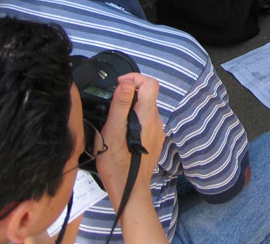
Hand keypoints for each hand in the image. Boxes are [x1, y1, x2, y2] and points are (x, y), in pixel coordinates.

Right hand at [96, 73, 165, 206]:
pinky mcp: (154, 140)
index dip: (134, 78)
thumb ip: (120, 105)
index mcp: (146, 116)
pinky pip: (146, 122)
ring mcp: (157, 131)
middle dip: (129, 94)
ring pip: (145, 109)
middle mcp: (156, 121)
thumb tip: (126, 83)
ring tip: (114, 122)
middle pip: (147, 95)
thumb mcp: (112, 131)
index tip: (119, 84)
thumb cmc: (117, 165)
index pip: (150, 83)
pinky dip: (134, 121)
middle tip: (112, 105)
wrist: (129, 191)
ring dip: (130, 109)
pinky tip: (122, 134)